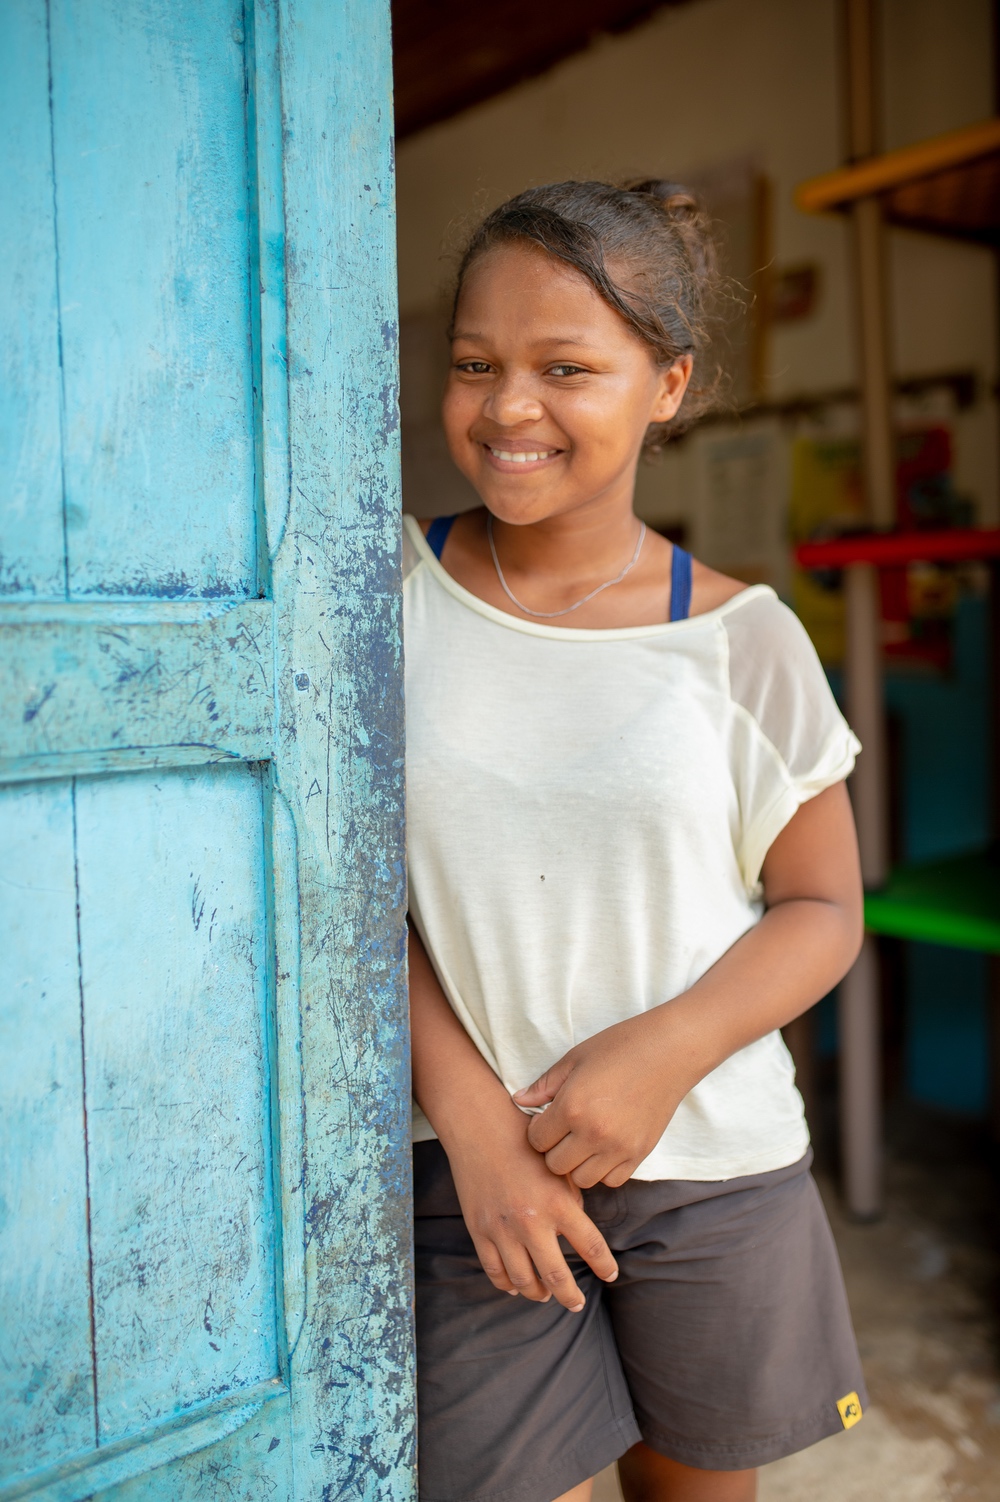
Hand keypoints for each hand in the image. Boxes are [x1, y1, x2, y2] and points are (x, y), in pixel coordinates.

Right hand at [444, 1114, 618, 1311]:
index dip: (605, 1266)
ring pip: (523, 1280)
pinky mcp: (479, 1230)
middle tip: (577, 1304)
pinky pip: (494, 1270)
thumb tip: (576, 1230)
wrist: (480, 1128)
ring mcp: (503, 1229)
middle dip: (570, 1296)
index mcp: (558, 1203)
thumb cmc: (525, 1141)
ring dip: (537, 1292)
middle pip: (556, 1276)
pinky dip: (507, 1284)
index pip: (591, 1246)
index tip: (611, 1275)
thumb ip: (571, 1200)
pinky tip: (515, 1286)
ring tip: (546, 1295)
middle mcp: (531, 1221)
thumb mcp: (559, 1167)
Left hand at [513, 1010, 694, 1187]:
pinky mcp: (639, 1154)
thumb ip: (544, 1085)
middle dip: (554, 1149)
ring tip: (584, 1140)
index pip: (536, 1140)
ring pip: (582, 1179)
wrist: (670, 1051)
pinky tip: (605, 1146)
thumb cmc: (620, 1047)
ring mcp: (619, 1148)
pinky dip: (604, 1169)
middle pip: (555, 1165)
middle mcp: (593, 1133)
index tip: (547, 1118)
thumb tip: (518, 1100)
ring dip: (577, 1163)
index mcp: (572, 1107)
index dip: (537, 1130)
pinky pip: (612, 1180)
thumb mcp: (575, 1058)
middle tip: (564, 1130)